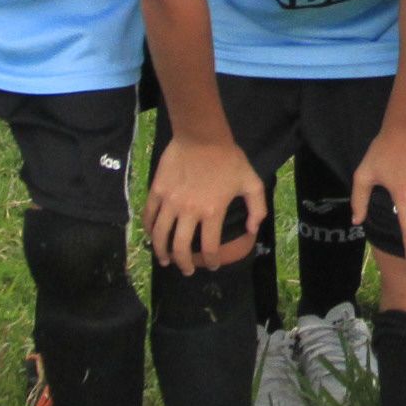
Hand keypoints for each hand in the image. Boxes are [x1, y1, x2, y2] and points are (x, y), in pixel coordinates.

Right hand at [144, 137, 266, 270]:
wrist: (201, 135)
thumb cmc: (228, 158)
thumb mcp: (251, 181)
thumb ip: (257, 208)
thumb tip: (252, 230)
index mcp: (212, 211)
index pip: (209, 247)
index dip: (211, 261)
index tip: (212, 265)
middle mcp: (189, 211)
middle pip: (180, 247)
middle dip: (183, 264)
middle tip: (186, 270)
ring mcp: (170, 201)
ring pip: (160, 235)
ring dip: (161, 252)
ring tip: (165, 260)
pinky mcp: (157, 191)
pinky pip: (149, 215)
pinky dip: (148, 230)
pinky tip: (152, 236)